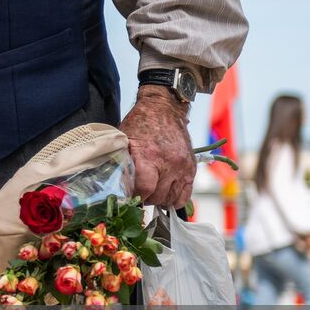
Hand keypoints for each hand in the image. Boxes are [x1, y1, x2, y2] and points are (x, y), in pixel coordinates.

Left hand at [120, 88, 193, 208]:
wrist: (164, 109)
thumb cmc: (140, 124)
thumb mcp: (125, 140)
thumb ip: (123, 163)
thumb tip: (118, 187)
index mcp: (149, 155)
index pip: (145, 188)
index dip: (135, 197)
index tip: (129, 197)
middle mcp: (169, 162)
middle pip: (158, 196)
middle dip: (146, 199)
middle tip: (138, 195)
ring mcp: (182, 166)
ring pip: (172, 198)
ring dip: (160, 201)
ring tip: (151, 194)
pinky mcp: (191, 167)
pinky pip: (186, 194)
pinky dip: (175, 199)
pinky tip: (165, 195)